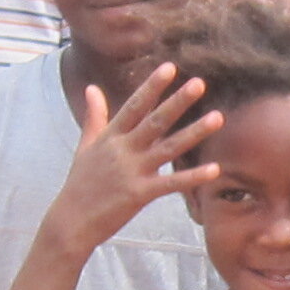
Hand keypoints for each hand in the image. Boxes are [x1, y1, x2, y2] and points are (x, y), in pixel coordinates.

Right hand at [51, 64, 219, 250]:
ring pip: (169, 148)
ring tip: (218, 117)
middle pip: (155, 122)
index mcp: (111, 137)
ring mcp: (132, 172)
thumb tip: (92, 87)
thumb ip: (94, 116)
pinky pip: (171, 183)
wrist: (71, 222)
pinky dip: (193, 177)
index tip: (170, 67)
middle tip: (200, 83)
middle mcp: (122, 150)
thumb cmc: (80, 184)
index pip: (134, 106)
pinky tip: (214, 169)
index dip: (152, 86)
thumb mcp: (85, 146)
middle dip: (177, 102)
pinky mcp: (139, 194)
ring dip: (194, 132)